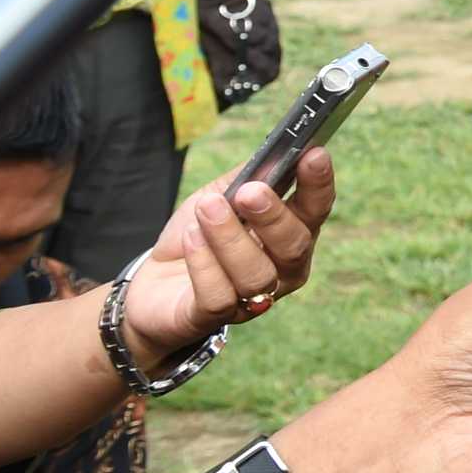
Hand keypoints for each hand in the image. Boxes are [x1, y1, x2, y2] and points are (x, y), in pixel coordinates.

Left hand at [119, 149, 337, 361]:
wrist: (152, 284)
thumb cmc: (195, 236)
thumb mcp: (218, 196)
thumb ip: (246, 178)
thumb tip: (274, 156)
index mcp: (291, 234)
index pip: (316, 210)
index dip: (319, 184)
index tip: (313, 155)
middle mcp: (282, 270)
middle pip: (295, 246)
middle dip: (274, 216)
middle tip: (248, 192)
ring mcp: (252, 298)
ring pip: (257, 274)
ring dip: (229, 238)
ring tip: (206, 209)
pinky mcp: (214, 318)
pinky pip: (219, 296)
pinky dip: (204, 264)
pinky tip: (191, 240)